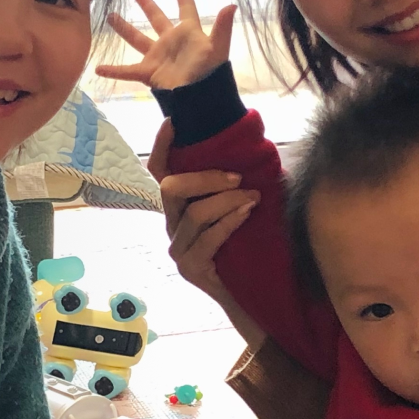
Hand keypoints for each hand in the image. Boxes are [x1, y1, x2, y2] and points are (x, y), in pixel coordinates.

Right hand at [94, 0, 236, 90]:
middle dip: (149, 7)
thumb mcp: (217, 49)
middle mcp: (171, 42)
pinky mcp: (149, 73)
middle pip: (158, 20)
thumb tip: (231, 5)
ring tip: (110, 16)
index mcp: (189, 33)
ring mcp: (158, 57)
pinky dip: (114, 70)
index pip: (186, 8)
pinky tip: (98, 68)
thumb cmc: (210, 73)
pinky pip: (128, 71)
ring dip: (124, 29)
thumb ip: (222, 27)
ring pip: (138, 39)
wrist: (199, 99)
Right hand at [147, 122, 257, 310]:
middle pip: (171, 188)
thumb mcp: (244, 206)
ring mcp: (178, 248)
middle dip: (206, 177)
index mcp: (181, 206)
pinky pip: (206, 238)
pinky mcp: (190, 268)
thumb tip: (254, 147)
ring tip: (253, 198)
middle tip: (238, 177)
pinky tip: (246, 214)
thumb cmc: (252, 245)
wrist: (257, 296)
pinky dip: (229, 222)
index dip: (162, 146)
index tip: (174, 122)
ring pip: (194, 213)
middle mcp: (173, 225)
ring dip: (227, 201)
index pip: (161, 171)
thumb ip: (239, 182)